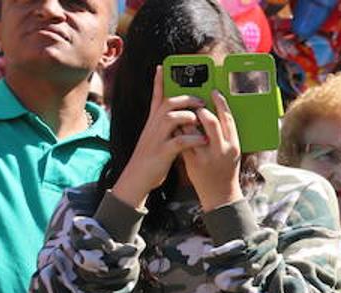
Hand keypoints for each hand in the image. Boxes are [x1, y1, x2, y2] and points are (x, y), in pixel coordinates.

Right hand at [110, 68, 208, 207]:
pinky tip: (203, 139)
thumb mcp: (156, 137)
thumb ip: (167, 127)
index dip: (159, 82)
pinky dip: (192, 139)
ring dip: (188, 116)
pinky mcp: (162, 152)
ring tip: (201, 118)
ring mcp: (157, 138)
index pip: (156, 97)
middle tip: (201, 100)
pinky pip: (179, 141)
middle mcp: (153, 126)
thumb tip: (179, 117)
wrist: (137, 177)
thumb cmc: (151, 158)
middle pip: (167, 103)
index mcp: (152, 122)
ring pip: (171, 118)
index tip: (162, 67)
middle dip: (185, 98)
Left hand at [181, 90, 242, 210]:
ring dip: (186, 118)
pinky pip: (182, 140)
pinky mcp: (192, 161)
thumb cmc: (226, 170)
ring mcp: (206, 156)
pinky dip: (178, 130)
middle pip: (210, 121)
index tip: (214, 91)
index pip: (228, 119)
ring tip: (184, 114)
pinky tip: (176, 126)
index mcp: (233, 145)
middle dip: (200, 109)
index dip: (220, 103)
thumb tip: (217, 114)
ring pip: (192, 129)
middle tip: (196, 104)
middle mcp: (221, 149)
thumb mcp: (232, 152)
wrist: (221, 195)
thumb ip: (226, 135)